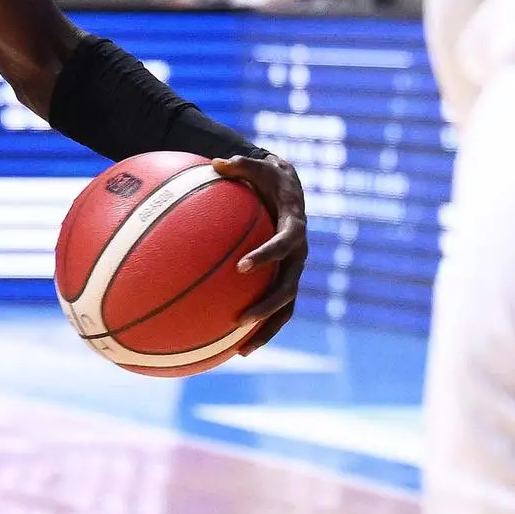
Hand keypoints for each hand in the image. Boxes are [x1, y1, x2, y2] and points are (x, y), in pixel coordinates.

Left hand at [212, 153, 308, 346]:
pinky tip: (232, 345)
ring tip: (241, 351)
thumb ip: (238, 164)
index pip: (284, 245)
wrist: (290, 190)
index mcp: (294, 228)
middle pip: (288, 288)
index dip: (266, 256)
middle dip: (266, 307)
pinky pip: (274, 309)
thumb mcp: (256, 166)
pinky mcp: (285, 281)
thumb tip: (214, 162)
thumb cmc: (268, 178)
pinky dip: (259, 327)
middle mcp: (299, 255)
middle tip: (240, 320)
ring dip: (266, 330)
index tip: (241, 267)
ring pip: (285, 308)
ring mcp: (294, 272)